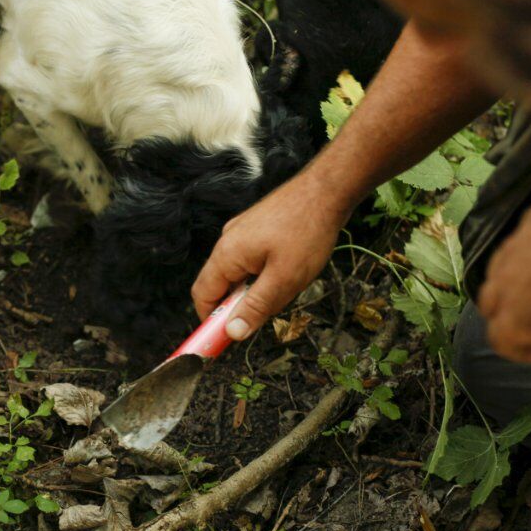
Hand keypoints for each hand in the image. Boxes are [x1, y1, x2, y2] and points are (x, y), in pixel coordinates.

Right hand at [192, 172, 349, 339]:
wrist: (327, 188)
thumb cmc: (308, 231)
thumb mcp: (284, 279)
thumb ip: (256, 307)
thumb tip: (232, 333)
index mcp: (227, 254)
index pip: (202, 295)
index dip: (209, 321)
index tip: (223, 342)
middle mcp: (227, 241)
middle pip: (218, 285)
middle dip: (237, 306)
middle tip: (263, 316)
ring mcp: (241, 232)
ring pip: (237, 273)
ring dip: (254, 290)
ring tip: (284, 288)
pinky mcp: (256, 227)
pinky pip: (249, 259)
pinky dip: (261, 274)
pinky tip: (286, 272)